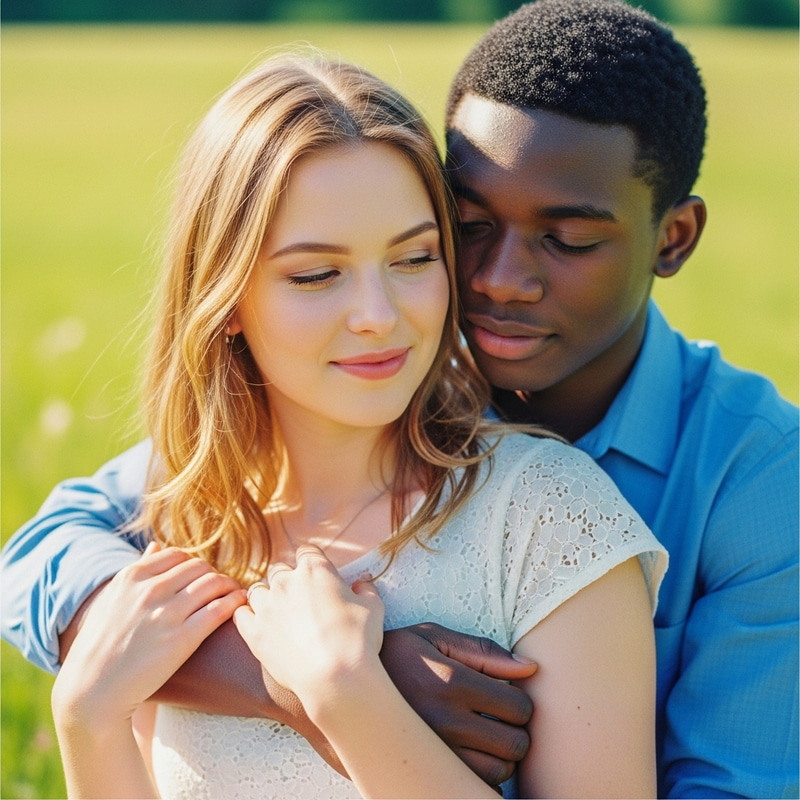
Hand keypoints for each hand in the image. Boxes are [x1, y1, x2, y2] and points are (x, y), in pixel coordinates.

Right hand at [52, 543, 245, 729]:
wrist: (92, 690)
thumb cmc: (101, 645)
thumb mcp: (112, 599)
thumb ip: (136, 569)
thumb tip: (156, 545)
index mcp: (132, 577)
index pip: (177, 555)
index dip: (193, 564)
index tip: (201, 576)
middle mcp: (151, 590)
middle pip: (199, 567)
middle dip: (213, 574)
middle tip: (221, 586)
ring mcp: (167, 613)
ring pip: (214, 583)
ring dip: (229, 585)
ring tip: (236, 592)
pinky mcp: (183, 638)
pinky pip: (219, 608)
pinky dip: (235, 601)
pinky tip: (240, 603)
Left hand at [234, 545, 383, 705]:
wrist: (336, 677)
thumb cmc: (358, 639)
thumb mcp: (373, 607)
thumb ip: (366, 588)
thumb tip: (363, 581)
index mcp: (315, 569)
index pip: (306, 551)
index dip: (311, 561)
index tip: (315, 574)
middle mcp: (287, 582)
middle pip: (278, 569)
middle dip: (287, 579)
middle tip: (298, 598)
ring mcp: (267, 606)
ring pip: (257, 590)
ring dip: (266, 596)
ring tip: (276, 612)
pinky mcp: (254, 632)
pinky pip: (240, 614)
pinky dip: (247, 616)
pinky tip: (257, 624)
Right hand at [380, 622, 536, 786]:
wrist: (342, 684)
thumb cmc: (395, 655)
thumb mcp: (433, 638)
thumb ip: (483, 651)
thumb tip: (530, 667)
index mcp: (450, 682)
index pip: (519, 707)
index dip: (519, 703)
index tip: (505, 697)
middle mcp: (444, 721)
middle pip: (514, 744)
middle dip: (514, 731)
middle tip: (498, 719)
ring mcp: (434, 752)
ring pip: (499, 772)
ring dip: (499, 756)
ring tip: (482, 737)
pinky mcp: (423, 770)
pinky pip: (474, 787)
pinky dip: (481, 776)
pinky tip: (468, 754)